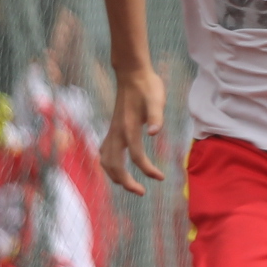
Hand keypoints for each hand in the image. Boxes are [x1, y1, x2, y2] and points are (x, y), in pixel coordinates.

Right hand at [101, 64, 166, 195]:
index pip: (137, 156)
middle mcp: (117, 132)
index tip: (161, 178)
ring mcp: (112, 131)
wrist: (132, 74)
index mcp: (128, 127)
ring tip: (129, 185)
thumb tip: (154, 133)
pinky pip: (105, 152)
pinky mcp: (112, 129)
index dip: (148, 170)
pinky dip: (109, 165)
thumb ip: (156, 116)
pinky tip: (117, 168)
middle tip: (141, 192)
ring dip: (115, 176)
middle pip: (114, 165)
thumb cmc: (148, 87)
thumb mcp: (157, 100)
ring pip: (106, 160)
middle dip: (125, 181)